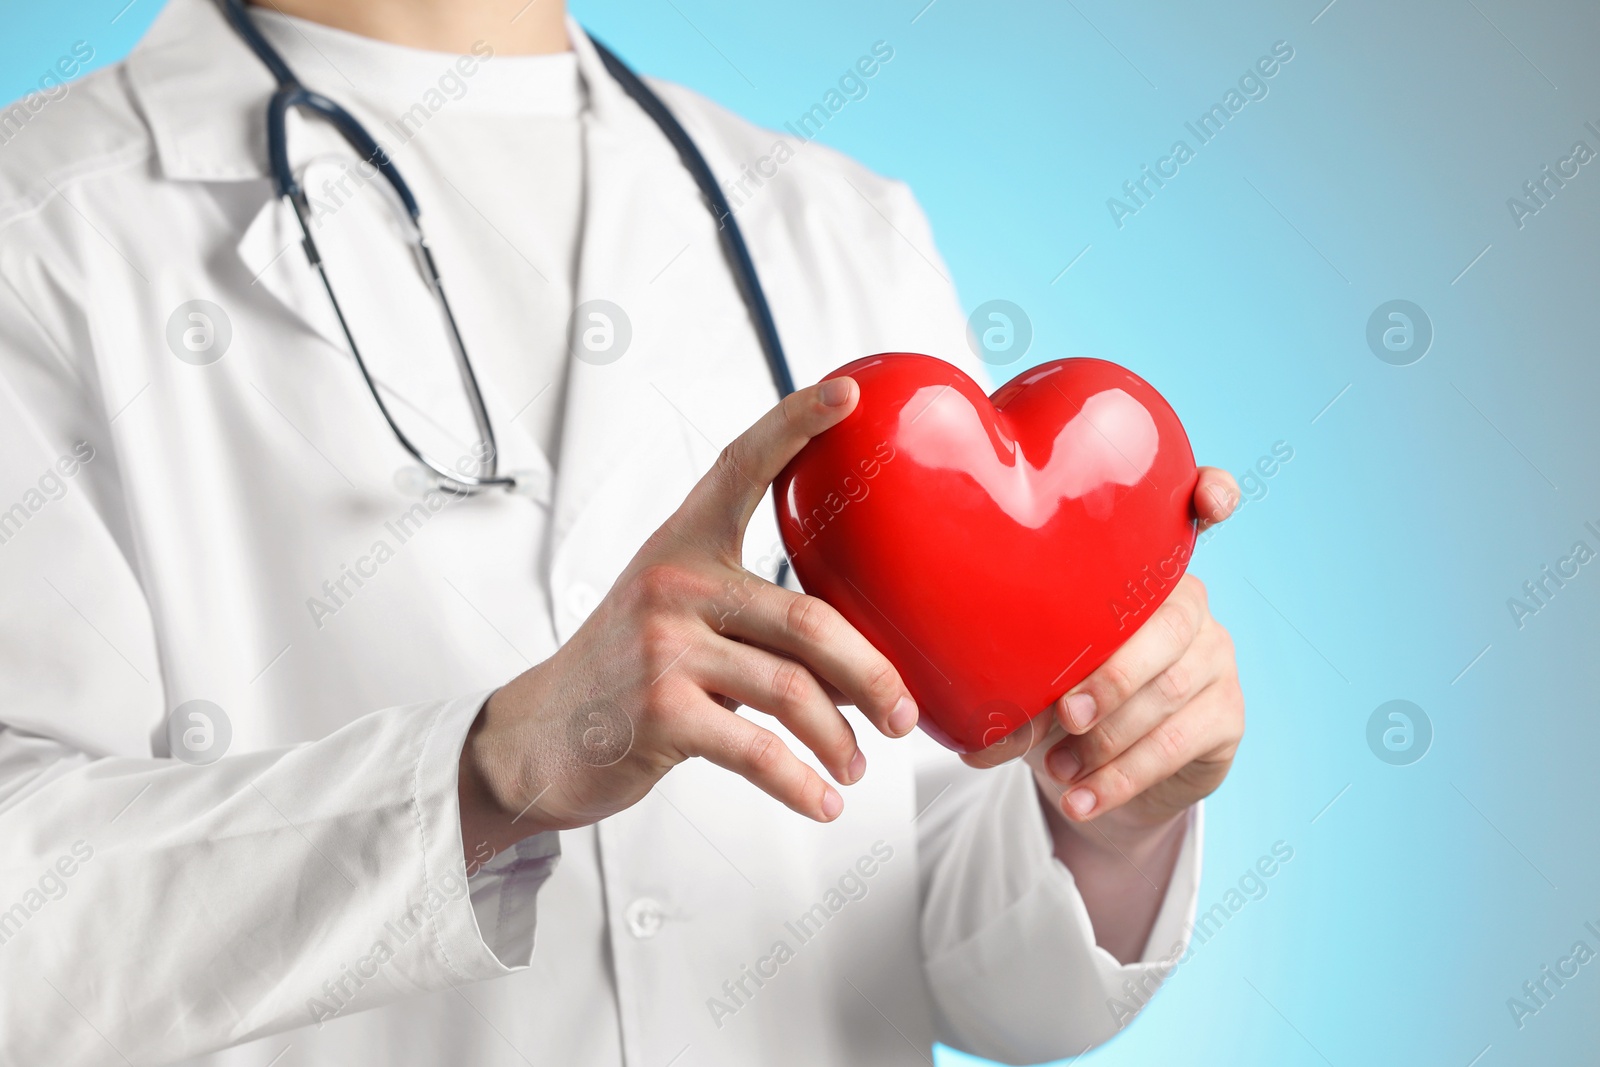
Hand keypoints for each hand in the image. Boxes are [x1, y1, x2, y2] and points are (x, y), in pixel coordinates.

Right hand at [457, 379, 919, 856]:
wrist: (535, 738)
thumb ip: (745, 606)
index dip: (797, 422)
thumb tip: (855, 647)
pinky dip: (801, 784)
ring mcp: (664, 648)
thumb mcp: (669, 609)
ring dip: (840, 738)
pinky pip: (758, 751)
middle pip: (809, 619)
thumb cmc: (624, 672)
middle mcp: (673, 583)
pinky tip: (825, 802)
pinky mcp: (659, 713)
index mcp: (682, 544)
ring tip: (860, 765)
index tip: (849, 392)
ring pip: (794, 690)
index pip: (742, 466)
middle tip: (904, 712)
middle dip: (873, 673)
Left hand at [964, 468, 1244, 834]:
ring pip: (1169, 692)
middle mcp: (1188, 607)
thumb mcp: (1025, 685)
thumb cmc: (1055, 704)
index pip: (1193, 514)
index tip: (1215, 500)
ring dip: (1107, 741)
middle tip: (1066, 715)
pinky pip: (1177, 743)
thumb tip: (977, 731)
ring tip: (1058, 772)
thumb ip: (1006, 688)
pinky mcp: (1227, 715)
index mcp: (1138, 574)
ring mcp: (1215, 658)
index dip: (1213, 495)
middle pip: (1169, 627)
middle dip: (1115, 675)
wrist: (1096, 778)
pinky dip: (1122, 777)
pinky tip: (1082, 798)